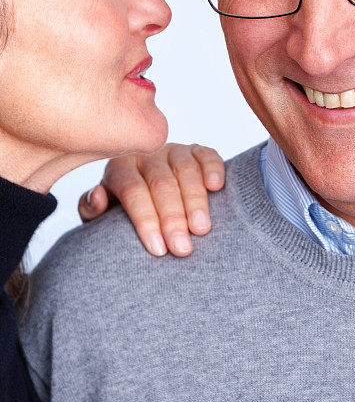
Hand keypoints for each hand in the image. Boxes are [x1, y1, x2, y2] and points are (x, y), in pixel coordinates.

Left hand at [78, 144, 224, 256]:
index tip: (158, 250)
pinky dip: (213, 168)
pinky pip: (207, 155)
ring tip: (202, 229)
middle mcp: (146, 155)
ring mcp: (173, 151)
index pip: (133, 191)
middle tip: (183, 248)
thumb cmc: (121, 210)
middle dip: (173, 218)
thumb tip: (98, 197)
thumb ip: (92, 208)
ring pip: (186, 170)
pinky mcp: (196, 151)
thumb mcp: (100, 213)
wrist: (143, 190)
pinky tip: (216, 187)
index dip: (146, 220)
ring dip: (195, 200)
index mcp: (119, 169)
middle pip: (161, 184)